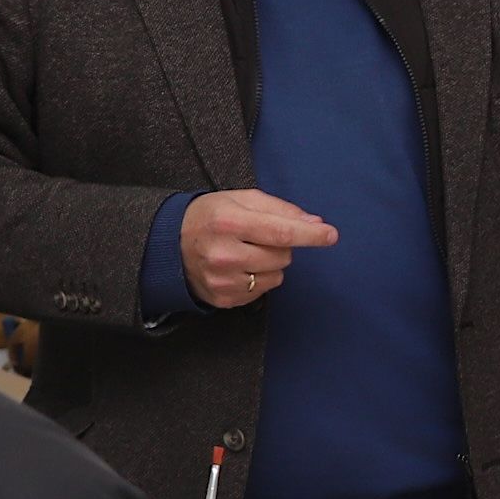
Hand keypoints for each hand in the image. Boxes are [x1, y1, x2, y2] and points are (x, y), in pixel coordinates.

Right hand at [179, 189, 338, 306]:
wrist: (169, 244)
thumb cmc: (210, 216)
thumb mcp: (240, 199)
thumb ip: (279, 209)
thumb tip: (315, 222)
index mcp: (228, 222)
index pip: (279, 231)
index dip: (309, 234)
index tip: (330, 234)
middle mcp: (224, 253)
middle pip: (282, 256)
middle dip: (281, 245)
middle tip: (258, 237)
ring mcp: (222, 280)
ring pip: (276, 276)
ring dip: (271, 264)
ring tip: (246, 252)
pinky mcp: (223, 299)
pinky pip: (262, 291)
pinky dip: (258, 279)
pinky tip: (239, 268)